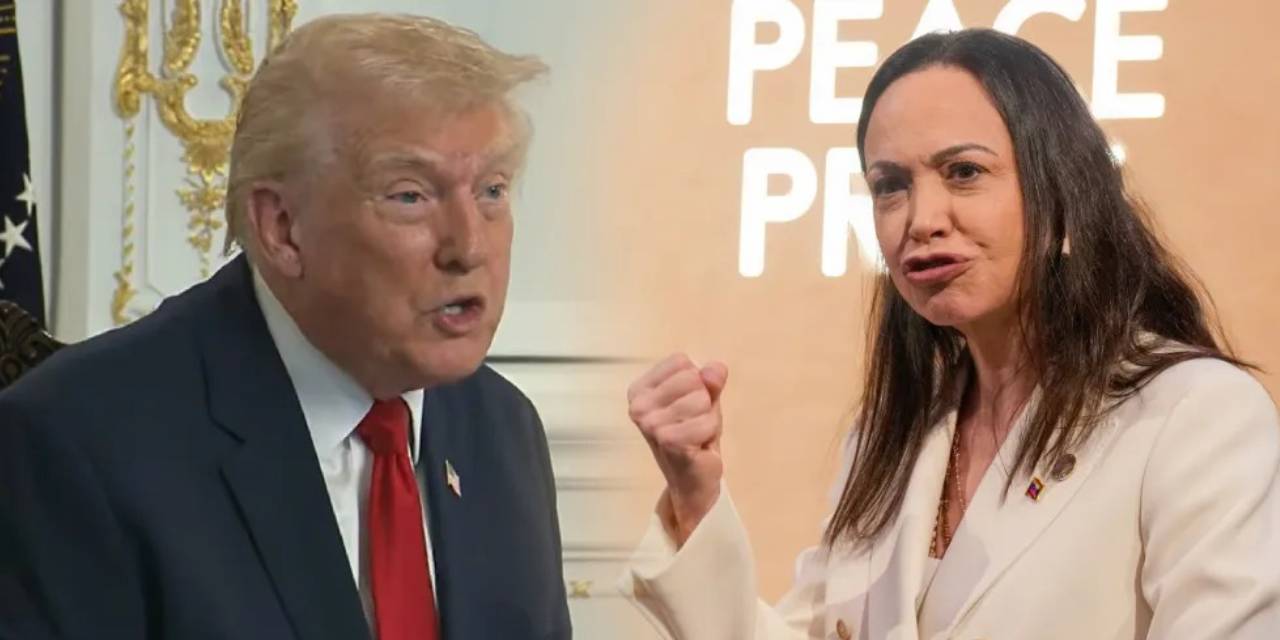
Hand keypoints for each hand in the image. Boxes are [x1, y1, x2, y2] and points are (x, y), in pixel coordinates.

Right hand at [627, 353, 728, 544]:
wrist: (692, 478)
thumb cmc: (694, 432)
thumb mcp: (704, 397)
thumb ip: (711, 379)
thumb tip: (715, 370)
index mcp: (640, 390)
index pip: (681, 362)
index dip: (696, 381)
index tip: (687, 404)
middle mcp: (638, 405)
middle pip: (692, 378)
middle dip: (703, 400)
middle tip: (693, 422)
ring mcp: (650, 424)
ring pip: (701, 398)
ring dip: (707, 418)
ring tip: (695, 433)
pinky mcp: (667, 440)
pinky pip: (707, 421)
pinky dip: (709, 432)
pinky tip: (697, 445)